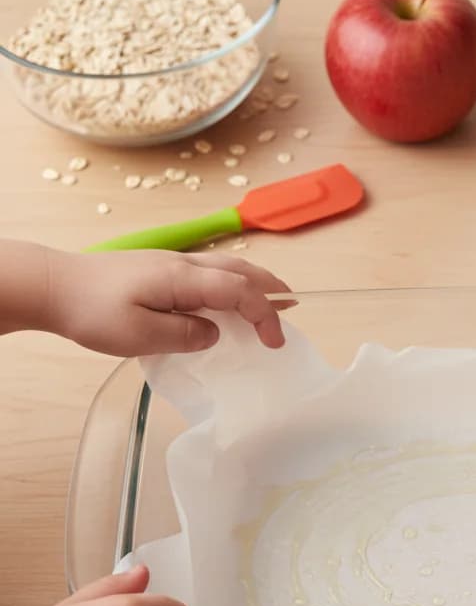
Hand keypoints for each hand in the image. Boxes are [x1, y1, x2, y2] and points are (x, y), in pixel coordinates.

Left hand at [46, 247, 290, 354]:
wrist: (51, 285)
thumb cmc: (91, 311)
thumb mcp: (140, 336)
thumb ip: (185, 335)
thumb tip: (214, 332)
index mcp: (182, 279)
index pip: (240, 291)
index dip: (265, 315)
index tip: (274, 342)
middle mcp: (183, 264)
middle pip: (241, 270)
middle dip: (272, 288)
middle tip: (294, 307)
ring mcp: (172, 263)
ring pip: (228, 265)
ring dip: (256, 281)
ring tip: (275, 297)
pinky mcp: (161, 268)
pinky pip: (211, 270)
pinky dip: (235, 281)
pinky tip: (232, 296)